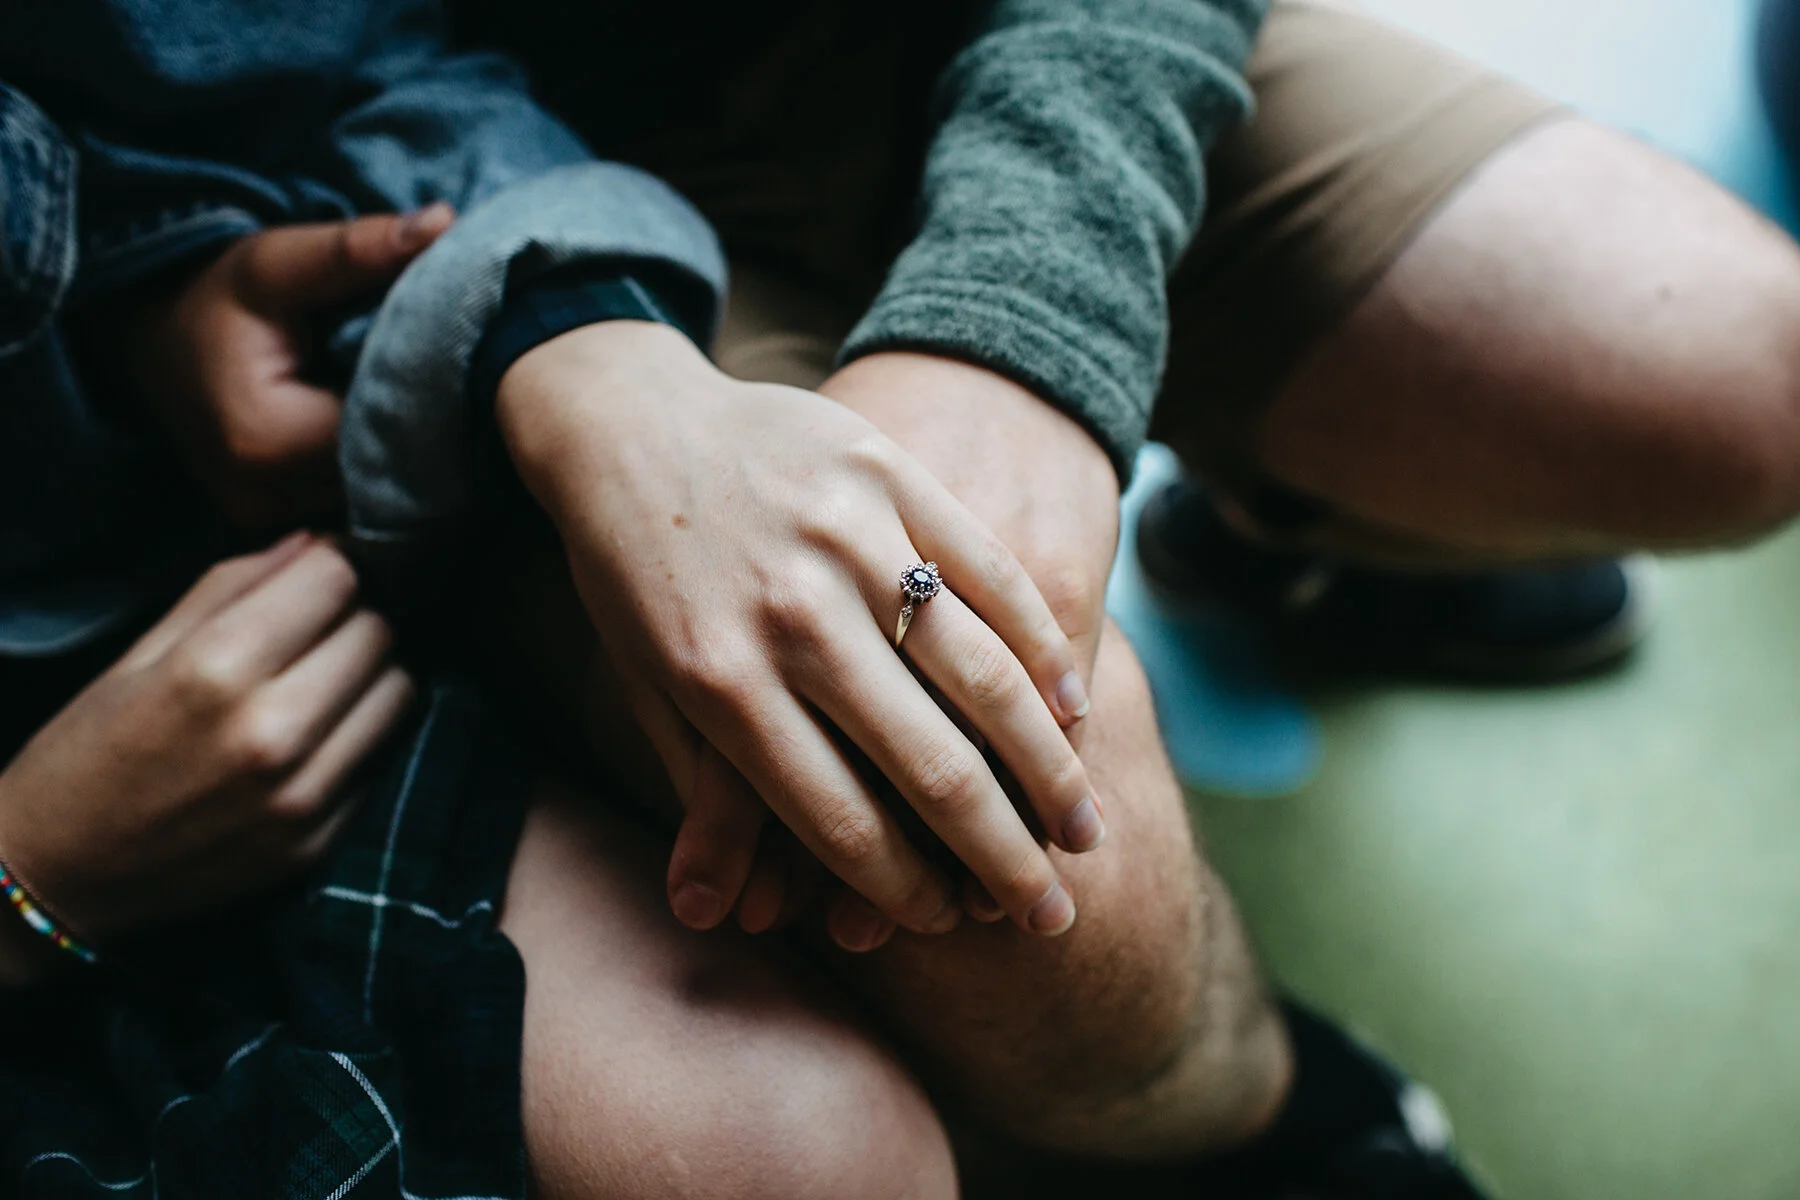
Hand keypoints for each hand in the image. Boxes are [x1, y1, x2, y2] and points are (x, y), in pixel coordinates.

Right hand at [0, 534, 415, 951]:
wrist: (55, 881)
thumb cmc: (87, 753)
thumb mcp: (140, 652)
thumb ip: (232, 586)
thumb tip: (314, 540)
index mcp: (216, 668)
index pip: (337, 578)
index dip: (335, 563)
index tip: (321, 570)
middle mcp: (272, 732)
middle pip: (379, 630)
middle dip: (358, 613)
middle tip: (324, 623)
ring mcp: (303, 794)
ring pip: (400, 689)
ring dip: (373, 671)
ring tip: (327, 675)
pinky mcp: (319, 843)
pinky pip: (381, 756)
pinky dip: (363, 733)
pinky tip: (320, 733)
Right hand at [114, 205, 453, 527]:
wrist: (150, 335)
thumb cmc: (216, 295)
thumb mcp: (280, 262)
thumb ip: (357, 250)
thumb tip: (442, 220)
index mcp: (266, 440)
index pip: (388, 435)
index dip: (431, 397)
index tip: (453, 359)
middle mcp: (263, 495)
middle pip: (381, 474)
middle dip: (420, 428)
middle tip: (445, 378)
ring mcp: (265, 518)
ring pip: (367, 495)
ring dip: (395, 452)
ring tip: (413, 400)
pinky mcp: (271, 521)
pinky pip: (343, 503)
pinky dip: (369, 469)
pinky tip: (380, 427)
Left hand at [497, 322, 1104, 949]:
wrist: (632, 426)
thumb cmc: (637, 580)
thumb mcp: (650, 691)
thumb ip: (703, 795)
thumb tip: (709, 917)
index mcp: (722, 684)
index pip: (839, 820)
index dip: (904, 888)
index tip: (947, 922)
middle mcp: (793, 616)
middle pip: (930, 767)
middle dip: (1001, 859)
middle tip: (1048, 915)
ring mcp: (849, 539)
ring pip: (982, 678)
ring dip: (1046, 770)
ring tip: (1083, 834)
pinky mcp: (891, 474)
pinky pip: (992, 576)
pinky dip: (1042, 649)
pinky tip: (1072, 711)